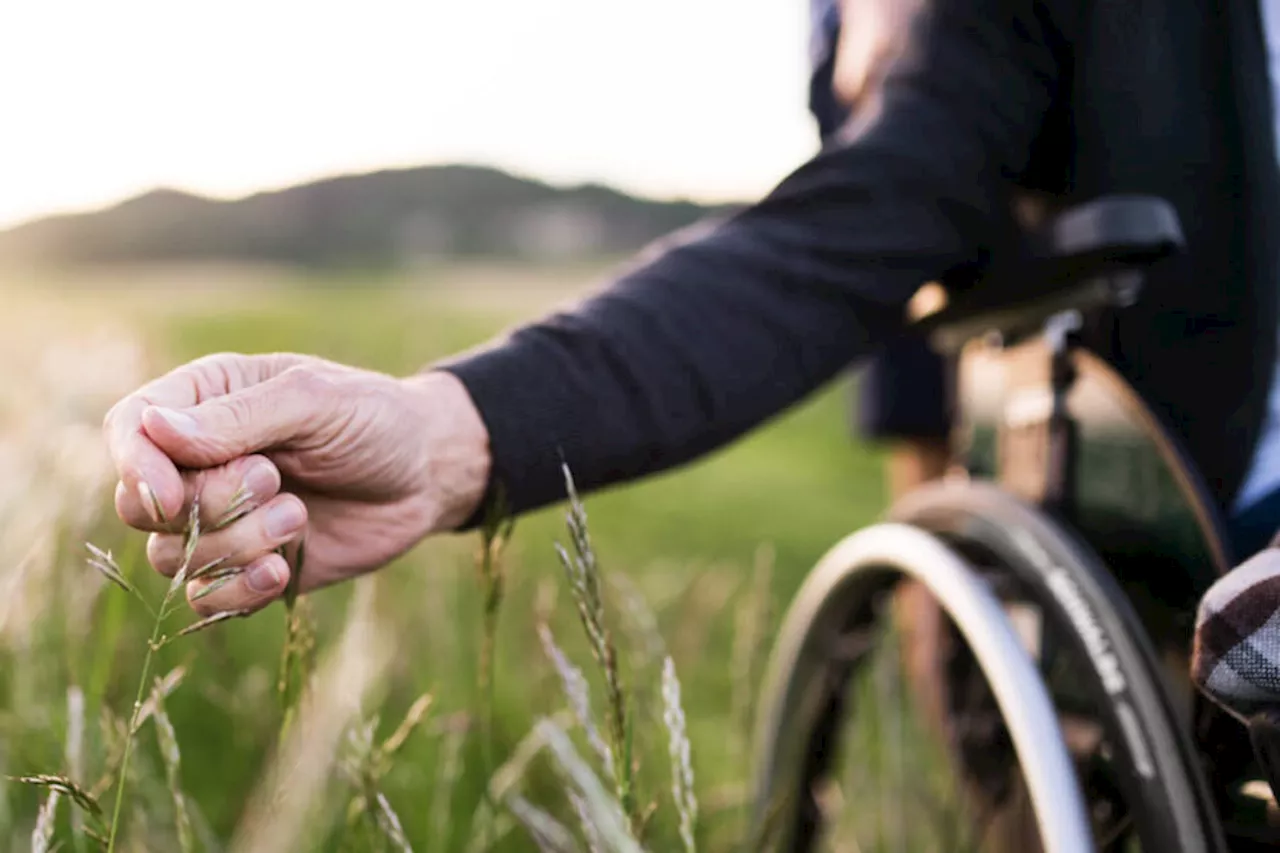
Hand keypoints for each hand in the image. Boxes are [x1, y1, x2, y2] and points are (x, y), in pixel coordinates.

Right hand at [102, 353, 490, 615]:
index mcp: (205, 401)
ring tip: (298, 516)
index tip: (171, 497)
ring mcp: (220, 518)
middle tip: (272, 479)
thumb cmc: (375, 420)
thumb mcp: (315, 401)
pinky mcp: (247, 565)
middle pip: (141, 504)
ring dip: (234, 545)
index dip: (135, 467)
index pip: (130, 430)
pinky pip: (207, 598)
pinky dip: (238, 592)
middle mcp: (200, 461)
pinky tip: (281, 571)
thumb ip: (239, 418)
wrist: (428, 474)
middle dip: (204, 504)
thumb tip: (154, 430)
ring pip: (172, 557)